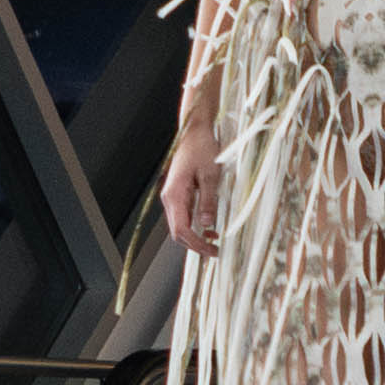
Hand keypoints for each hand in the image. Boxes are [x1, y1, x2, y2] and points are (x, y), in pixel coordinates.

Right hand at [163, 121, 221, 255]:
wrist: (195, 132)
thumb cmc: (201, 148)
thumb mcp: (210, 175)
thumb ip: (208, 201)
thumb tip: (206, 225)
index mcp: (174, 195)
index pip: (181, 230)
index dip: (196, 244)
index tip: (212, 250)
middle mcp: (170, 198)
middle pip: (177, 232)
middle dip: (195, 245)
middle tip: (215, 252)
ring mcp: (173, 197)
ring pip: (180, 226)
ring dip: (195, 237)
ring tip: (214, 242)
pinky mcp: (179, 194)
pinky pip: (184, 216)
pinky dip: (195, 226)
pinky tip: (209, 228)